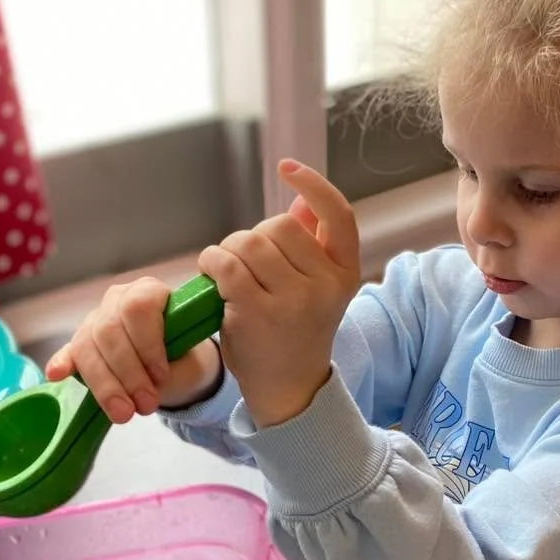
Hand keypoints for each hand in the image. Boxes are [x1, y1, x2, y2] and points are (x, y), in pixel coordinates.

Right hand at [44, 277, 221, 422]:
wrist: (178, 367)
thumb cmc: (183, 357)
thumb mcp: (189, 357)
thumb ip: (174, 364)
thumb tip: (155, 380)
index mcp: (148, 292)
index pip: (138, 307)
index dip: (147, 344)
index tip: (161, 376)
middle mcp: (117, 301)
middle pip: (109, 330)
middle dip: (128, 373)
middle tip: (146, 405)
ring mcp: (95, 321)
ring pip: (88, 346)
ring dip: (105, 384)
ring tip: (124, 414)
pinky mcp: (81, 345)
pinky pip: (69, 352)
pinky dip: (63, 363)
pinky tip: (56, 374)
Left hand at [198, 159, 359, 426]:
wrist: (289, 391)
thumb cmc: (296, 333)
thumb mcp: (316, 290)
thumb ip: (311, 247)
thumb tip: (301, 200)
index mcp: (346, 273)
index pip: (339, 215)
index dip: (314, 185)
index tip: (287, 168)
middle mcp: (326, 285)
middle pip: (279, 226)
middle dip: (255, 237)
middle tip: (247, 264)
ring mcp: (293, 300)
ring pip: (249, 242)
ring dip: (229, 251)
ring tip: (228, 273)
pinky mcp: (257, 313)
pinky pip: (226, 264)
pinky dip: (212, 262)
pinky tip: (212, 276)